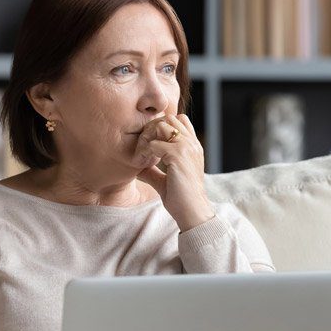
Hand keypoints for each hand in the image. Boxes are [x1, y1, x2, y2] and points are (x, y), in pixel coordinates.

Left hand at [132, 114, 214, 231]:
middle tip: (144, 147)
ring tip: (143, 154)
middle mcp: (192, 144)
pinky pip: (154, 144)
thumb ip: (153, 171)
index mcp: (192, 148)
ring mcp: (186, 148)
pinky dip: (145, 151)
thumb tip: (138, 168)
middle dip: (153, 128)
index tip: (150, 146)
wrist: (192, 212)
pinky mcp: (178, 155)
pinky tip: (142, 164)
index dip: (161, 128)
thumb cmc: (181, 199)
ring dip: (149, 137)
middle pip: (170, 118)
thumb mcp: (165, 181)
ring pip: (162, 125)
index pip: (178, 121)